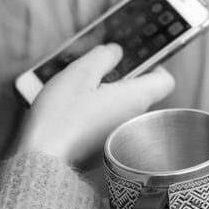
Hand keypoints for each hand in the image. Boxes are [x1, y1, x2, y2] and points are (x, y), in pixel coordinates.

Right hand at [14, 44, 174, 164]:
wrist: (43, 158)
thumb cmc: (62, 115)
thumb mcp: (80, 73)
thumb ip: (103, 56)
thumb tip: (116, 51)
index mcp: (134, 98)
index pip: (166, 80)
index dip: (155, 65)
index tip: (134, 59)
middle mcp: (133, 119)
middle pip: (140, 93)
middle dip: (122, 78)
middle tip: (96, 71)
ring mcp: (119, 136)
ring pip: (122, 108)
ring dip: (107, 96)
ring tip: (80, 90)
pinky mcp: (104, 148)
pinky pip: (108, 123)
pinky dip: (97, 114)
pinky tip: (74, 111)